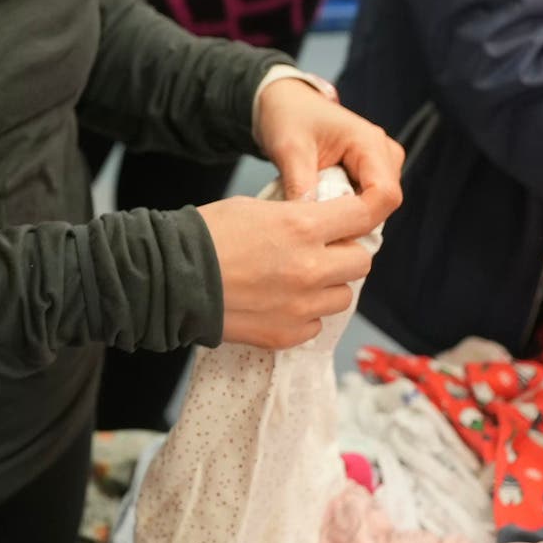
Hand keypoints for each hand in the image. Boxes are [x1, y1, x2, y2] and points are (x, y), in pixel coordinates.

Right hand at [197, 183, 392, 348]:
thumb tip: (322, 225)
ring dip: (328, 286)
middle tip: (324, 250)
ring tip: (297, 279)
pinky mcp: (287, 334)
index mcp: (302, 227)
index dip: (372, 210)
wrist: (171, 279)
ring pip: (342, 297)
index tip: (370, 212)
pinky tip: (279, 301)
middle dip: (346, 253)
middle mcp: (310, 268)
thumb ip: (297, 217)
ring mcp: (301, 306)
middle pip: (362, 262)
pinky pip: (315, 323)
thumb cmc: (207, 236)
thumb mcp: (255, 208)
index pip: (365, 215)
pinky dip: (304, 313)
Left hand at [255, 77, 407, 210]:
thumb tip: (308, 225)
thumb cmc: (289, 117)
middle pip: (381, 207)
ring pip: (373, 210)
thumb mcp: (289, 149)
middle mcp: (385, 155)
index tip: (324, 230)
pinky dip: (341, 211)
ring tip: (311, 208)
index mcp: (371, 143)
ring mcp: (382, 166)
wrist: (287, 104)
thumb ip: (301, 185)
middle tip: (311, 220)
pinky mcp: (371, 176)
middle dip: (349, 220)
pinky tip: (319, 206)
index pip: (384, 196)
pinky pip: (364, 205)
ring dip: (344, 216)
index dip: (359, 219)